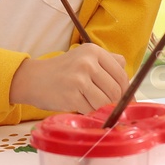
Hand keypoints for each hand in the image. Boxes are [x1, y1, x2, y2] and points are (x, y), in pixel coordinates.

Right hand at [8, 43, 126, 111]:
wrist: (33, 79)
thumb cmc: (62, 72)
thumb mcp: (84, 58)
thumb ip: (109, 63)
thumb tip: (131, 85)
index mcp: (94, 51)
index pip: (121, 75)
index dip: (125, 91)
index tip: (123, 100)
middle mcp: (88, 62)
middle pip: (115, 90)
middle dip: (115, 103)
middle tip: (109, 108)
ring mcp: (79, 78)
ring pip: (105, 102)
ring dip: (101, 109)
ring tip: (92, 106)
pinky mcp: (72, 95)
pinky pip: (91, 110)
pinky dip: (90, 113)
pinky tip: (81, 107)